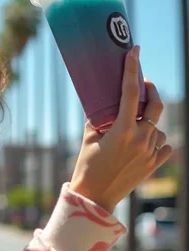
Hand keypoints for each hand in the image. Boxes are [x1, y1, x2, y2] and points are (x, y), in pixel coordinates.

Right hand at [70, 46, 172, 212]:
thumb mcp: (88, 137)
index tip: (134, 51)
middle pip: (156, 104)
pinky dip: (156, 140)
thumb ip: (98, 117)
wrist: (94, 199)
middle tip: (143, 85)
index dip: (132, 69)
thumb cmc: (87, 167)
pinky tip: (145, 143)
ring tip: (134, 126)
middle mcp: (141, 139)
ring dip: (149, 121)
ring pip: (158, 126)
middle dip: (151, 90)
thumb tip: (100, 99)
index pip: (131, 92)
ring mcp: (151, 153)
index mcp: (123, 130)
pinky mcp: (154, 165)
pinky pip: (164, 145)